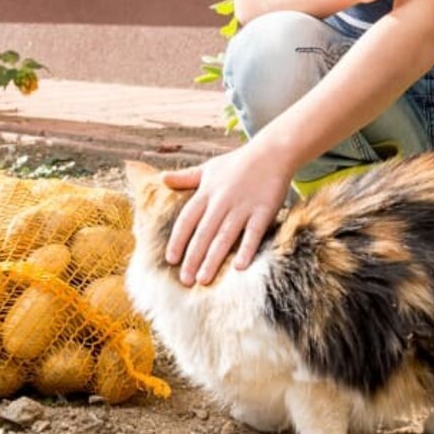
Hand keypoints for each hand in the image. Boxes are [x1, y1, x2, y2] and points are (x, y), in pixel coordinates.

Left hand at [163, 145, 292, 285]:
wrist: (272, 152)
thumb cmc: (238, 162)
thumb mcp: (209, 168)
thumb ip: (186, 177)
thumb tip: (162, 179)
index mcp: (207, 192)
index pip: (187, 220)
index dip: (178, 240)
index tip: (170, 260)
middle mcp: (222, 201)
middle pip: (204, 233)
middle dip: (193, 257)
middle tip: (186, 281)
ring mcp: (243, 206)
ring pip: (225, 236)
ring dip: (213, 259)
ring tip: (204, 279)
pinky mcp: (264, 210)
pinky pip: (254, 232)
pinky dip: (247, 249)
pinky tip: (239, 267)